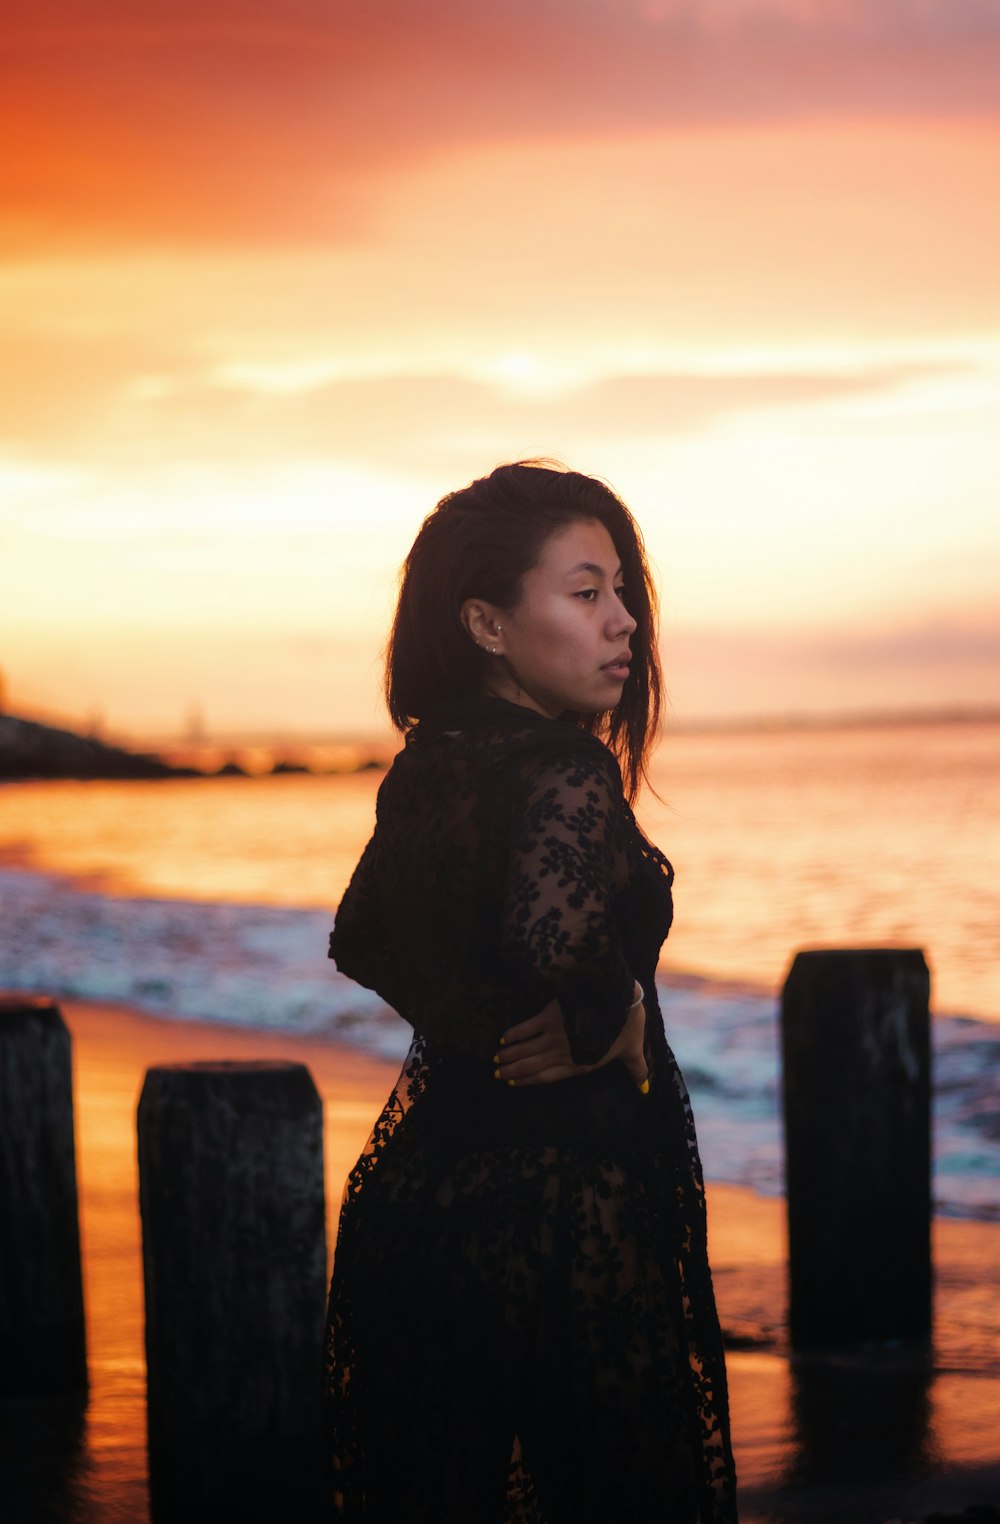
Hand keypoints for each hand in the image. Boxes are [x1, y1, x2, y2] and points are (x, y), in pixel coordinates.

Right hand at [495, 994, 647, 1089]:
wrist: (618, 1001)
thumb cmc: (626, 1026)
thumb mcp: (632, 1051)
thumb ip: (636, 1071)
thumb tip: (646, 1089)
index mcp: (579, 1064)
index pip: (548, 1077)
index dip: (530, 1081)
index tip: (514, 1083)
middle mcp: (562, 1053)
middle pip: (532, 1065)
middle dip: (513, 1071)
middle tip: (497, 1075)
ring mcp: (554, 1036)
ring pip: (526, 1049)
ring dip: (510, 1055)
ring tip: (496, 1061)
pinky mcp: (550, 1017)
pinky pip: (527, 1027)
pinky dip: (514, 1034)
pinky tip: (503, 1038)